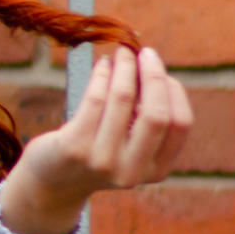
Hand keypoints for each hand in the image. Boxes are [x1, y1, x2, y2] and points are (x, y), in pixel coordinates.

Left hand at [0, 46, 192, 233]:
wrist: (54, 181)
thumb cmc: (98, 151)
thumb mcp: (130, 144)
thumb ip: (147, 116)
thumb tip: (154, 66)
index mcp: (156, 170)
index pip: (180, 124)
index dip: (174, 91)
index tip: (162, 70)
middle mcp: (133, 171)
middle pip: (157, 114)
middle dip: (153, 75)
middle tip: (145, 52)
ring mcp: (103, 162)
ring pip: (123, 100)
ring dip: (124, 68)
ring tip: (120, 53)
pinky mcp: (75, 149)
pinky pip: (94, 100)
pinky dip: (101, 75)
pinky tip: (102, 65)